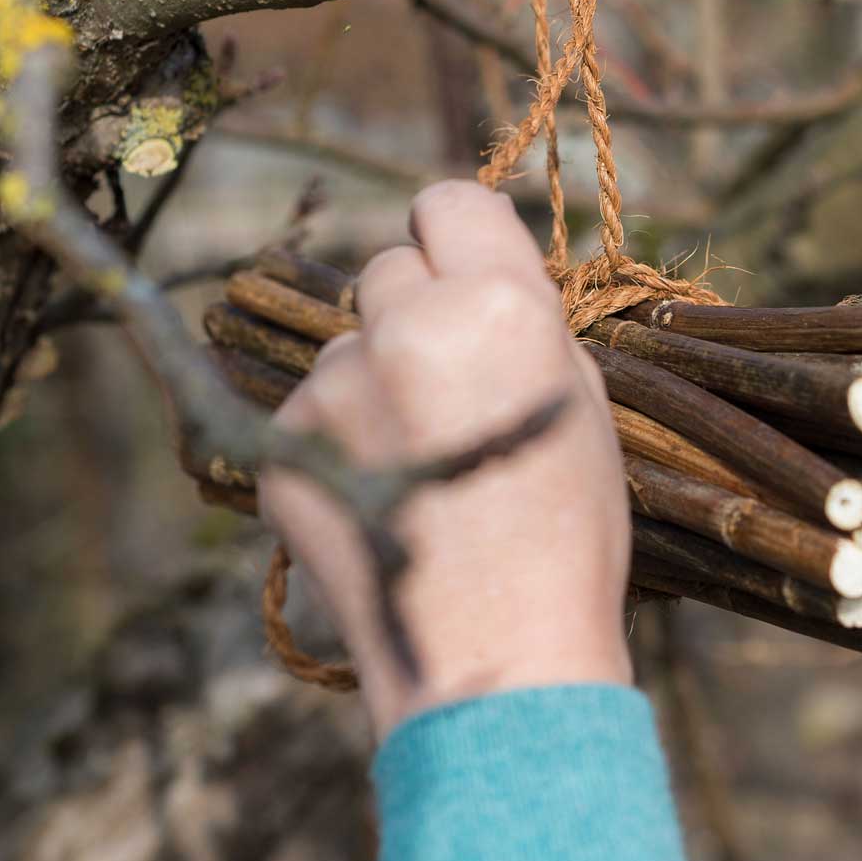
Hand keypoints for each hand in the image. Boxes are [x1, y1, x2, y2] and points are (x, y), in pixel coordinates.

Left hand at [260, 181, 632, 739]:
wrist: (497, 658)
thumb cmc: (567, 534)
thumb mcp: (579, 405)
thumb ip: (523, 325)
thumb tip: (475, 283)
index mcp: (498, 305)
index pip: (450, 202)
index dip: (460, 237)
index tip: (467, 273)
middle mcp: (406, 327)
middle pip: (392, 268)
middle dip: (419, 309)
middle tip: (453, 385)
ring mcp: (333, 386)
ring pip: (349, 344)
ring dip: (378, 379)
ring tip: (423, 467)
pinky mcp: (282, 444)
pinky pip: (313, 412)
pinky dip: (341, 443)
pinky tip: (385, 502)